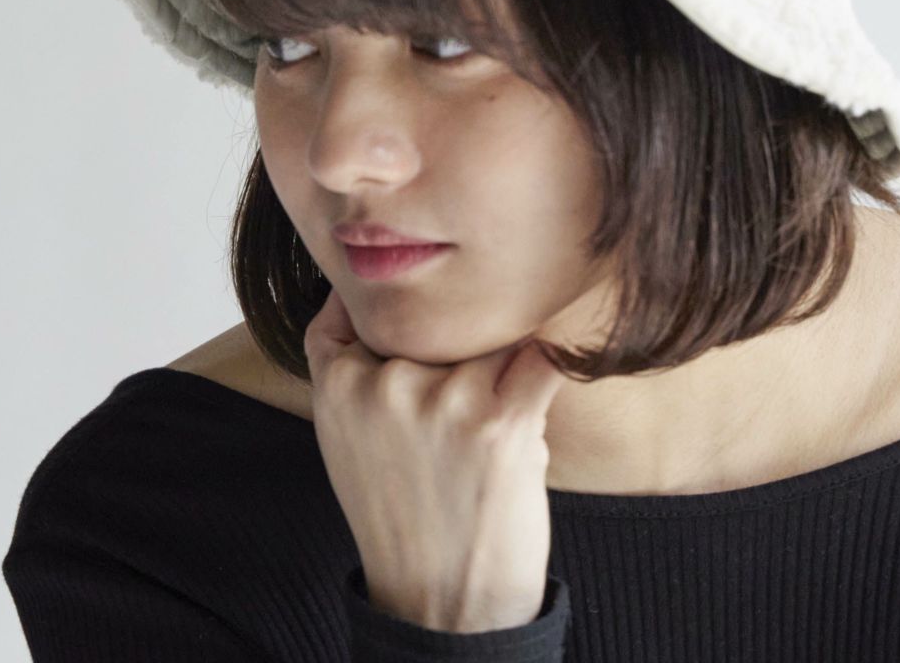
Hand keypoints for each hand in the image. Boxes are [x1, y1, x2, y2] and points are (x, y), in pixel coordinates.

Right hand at [303, 286, 568, 632]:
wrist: (440, 607)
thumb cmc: (400, 513)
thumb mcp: (344, 437)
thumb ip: (351, 366)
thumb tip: (367, 292)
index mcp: (339, 385)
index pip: (363, 308)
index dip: (395, 312)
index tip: (417, 325)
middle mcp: (386, 383)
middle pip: (445, 323)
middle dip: (460, 351)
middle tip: (463, 412)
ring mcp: (444, 398)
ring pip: (496, 338)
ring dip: (506, 370)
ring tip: (496, 426)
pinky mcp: (501, 421)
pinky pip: (547, 358)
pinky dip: (561, 365)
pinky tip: (561, 375)